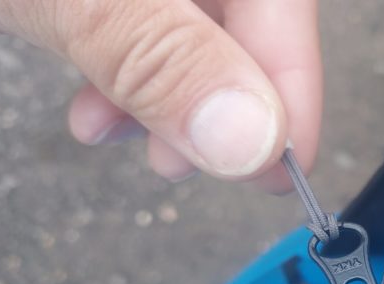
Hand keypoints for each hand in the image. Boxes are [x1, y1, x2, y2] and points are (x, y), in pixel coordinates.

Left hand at [0, 0, 321, 191]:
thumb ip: (159, 57)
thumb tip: (252, 140)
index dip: (291, 81)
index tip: (283, 164)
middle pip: (243, 14)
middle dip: (223, 99)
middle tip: (199, 168)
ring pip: (193, 26)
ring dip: (166, 97)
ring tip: (117, 140)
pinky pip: (146, 27)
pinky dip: (125, 77)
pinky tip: (93, 110)